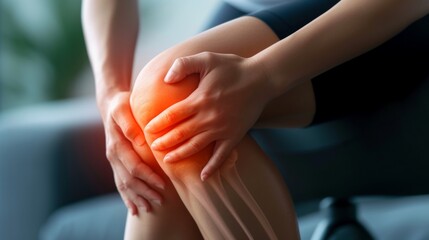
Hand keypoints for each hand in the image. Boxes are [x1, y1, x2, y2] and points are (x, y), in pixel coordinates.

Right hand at [100, 91, 164, 213]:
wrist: (110, 105)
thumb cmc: (122, 105)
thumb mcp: (123, 109)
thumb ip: (129, 124)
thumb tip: (140, 140)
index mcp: (117, 145)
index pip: (134, 166)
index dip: (148, 177)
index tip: (163, 185)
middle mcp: (113, 156)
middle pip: (129, 180)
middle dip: (145, 192)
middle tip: (161, 201)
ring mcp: (113, 161)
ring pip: (124, 185)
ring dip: (136, 198)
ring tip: (149, 209)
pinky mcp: (115, 164)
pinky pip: (119, 184)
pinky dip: (126, 197)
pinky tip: (133, 208)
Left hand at [145, 52, 272, 180]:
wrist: (262, 78)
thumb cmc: (232, 67)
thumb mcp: (206, 58)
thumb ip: (183, 65)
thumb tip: (165, 79)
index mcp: (199, 100)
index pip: (171, 115)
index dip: (157, 124)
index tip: (147, 129)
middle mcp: (208, 118)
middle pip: (180, 134)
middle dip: (164, 143)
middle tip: (153, 148)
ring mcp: (222, 129)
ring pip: (196, 147)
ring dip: (180, 155)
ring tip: (168, 161)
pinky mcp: (234, 136)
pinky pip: (221, 156)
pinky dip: (212, 167)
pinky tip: (203, 177)